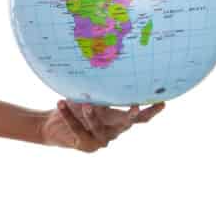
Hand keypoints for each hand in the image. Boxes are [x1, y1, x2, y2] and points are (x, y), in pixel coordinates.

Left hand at [39, 99, 165, 151]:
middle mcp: (113, 131)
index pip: (140, 117)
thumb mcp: (87, 96)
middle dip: (132, 115)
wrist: (52, 125)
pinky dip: (69, 115)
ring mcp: (101, 141)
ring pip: (98, 126)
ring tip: (85, 104)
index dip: (152, 111)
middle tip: (135, 106)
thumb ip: (96, 90)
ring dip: (92, 114)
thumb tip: (103, 69)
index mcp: (118, 119)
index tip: (162, 101)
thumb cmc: (74, 107)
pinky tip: (60, 103)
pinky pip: (78, 128)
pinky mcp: (86, 145)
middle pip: (127, 124)